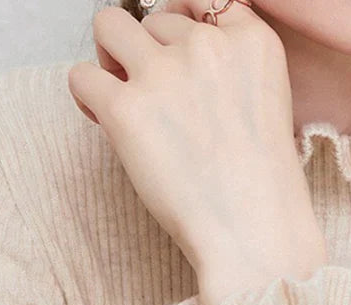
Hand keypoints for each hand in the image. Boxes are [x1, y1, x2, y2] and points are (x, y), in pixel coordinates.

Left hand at [68, 1, 327, 304]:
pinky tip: (104, 123)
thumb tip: (173, 57)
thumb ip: (232, 72)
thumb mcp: (269, 109)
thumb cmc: (264, 189)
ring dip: (111, 56)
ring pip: (108, 25)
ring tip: (123, 96)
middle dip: (149, 52)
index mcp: (253, 41)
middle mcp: (207, 45)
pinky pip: (81, 76)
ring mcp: (164, 73)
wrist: (255, 236)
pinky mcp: (126, 107)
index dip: (183, 26)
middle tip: (155, 97)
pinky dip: (88, 98)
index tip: (177, 54)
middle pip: (155, 17)